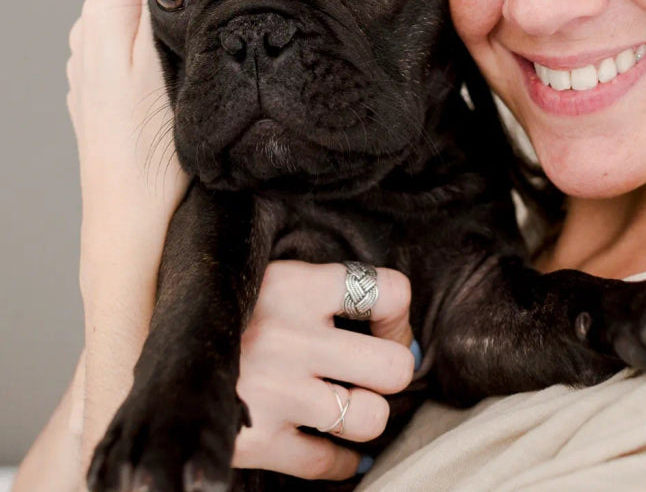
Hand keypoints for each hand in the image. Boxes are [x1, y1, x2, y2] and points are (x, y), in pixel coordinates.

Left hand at [68, 0, 187, 298]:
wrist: (132, 213)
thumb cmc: (152, 144)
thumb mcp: (160, 59)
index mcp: (101, 14)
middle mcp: (87, 30)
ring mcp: (90, 57)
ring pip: (132, 3)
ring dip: (163, 2)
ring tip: (203, 23)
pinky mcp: (100, 82)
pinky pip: (127, 35)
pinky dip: (150, 32)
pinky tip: (178, 57)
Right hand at [234, 261, 416, 480]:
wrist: (151, 370)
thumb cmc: (223, 318)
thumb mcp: (265, 278)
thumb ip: (318, 284)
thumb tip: (393, 306)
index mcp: (296, 284)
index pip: (389, 291)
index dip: (398, 315)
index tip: (386, 326)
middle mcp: (291, 337)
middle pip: (394, 366)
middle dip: (392, 373)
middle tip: (377, 373)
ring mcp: (277, 392)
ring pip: (371, 417)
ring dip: (367, 417)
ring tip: (353, 407)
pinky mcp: (257, 441)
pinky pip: (328, 462)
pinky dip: (341, 462)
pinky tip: (335, 449)